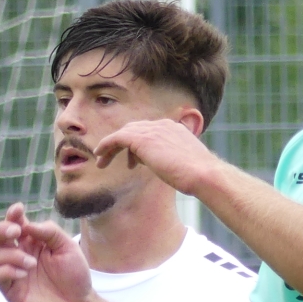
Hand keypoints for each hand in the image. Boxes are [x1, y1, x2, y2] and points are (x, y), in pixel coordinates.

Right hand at [0, 202, 93, 301]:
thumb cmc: (74, 276)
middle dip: (2, 230)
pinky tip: (24, 274)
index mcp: (32, 242)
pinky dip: (7, 271)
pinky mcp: (11, 290)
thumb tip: (27, 225)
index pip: (16, 224)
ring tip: (32, 264)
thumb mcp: (68, 247)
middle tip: (16, 232)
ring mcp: (14, 272)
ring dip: (12, 255)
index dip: (13, 215)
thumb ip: (49, 232)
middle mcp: (20, 254)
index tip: (18, 210)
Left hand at [93, 118, 217, 194]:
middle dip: (121, 144)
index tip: (133, 162)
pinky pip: (117, 138)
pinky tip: (99, 155)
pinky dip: (106, 145)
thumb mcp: (185, 163)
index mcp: (174, 128)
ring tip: (101, 162)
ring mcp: (152, 130)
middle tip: (110, 159)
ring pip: (123, 134)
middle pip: (134, 129)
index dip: (137, 146)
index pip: (149, 131)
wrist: (203, 174)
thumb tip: (166, 165)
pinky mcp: (141, 139)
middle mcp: (162, 125)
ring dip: (110, 147)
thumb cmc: (198, 176)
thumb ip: (173, 159)